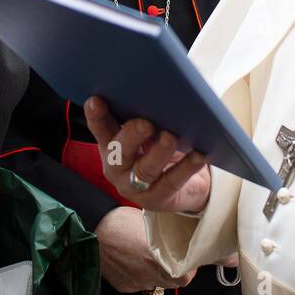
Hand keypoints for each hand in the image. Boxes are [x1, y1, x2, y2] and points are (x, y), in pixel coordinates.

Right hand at [84, 96, 210, 213]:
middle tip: (145, 123)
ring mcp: (136, 186)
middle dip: (131, 136)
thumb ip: (144, 117)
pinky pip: (172, 182)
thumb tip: (158, 96)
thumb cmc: (158, 150)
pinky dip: (186, 167)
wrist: (181, 188)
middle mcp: (118, 167)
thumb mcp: (147, 134)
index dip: (96, 116)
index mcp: (111, 145)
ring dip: (159, 152)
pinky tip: (198, 155)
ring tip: (170, 137)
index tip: (96, 100)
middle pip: (120, 152)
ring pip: (145, 170)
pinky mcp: (158, 198)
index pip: (100, 129)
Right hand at [95, 206, 195, 292]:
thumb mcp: (147, 221)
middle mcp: (147, 274)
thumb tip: (177, 233)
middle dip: (174, 272)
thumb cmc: (115, 221)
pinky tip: (134, 261)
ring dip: (156, 274)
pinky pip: (138, 284)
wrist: (88, 231)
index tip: (187, 262)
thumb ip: (165, 233)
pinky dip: (140, 276)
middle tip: (171, 258)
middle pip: (172, 283)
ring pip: (155, 284)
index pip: (185, 277)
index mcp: (155, 257)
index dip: (188, 270)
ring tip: (149, 258)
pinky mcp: (123, 286)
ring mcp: (135, 282)